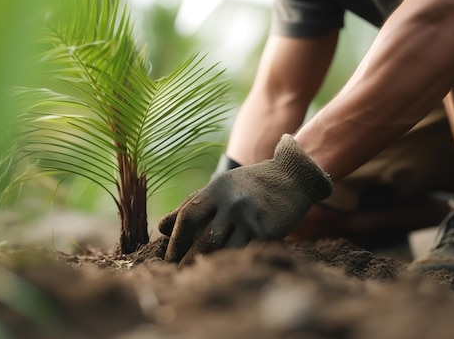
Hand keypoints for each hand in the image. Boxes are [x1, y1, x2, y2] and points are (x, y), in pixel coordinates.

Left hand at [158, 134, 332, 264]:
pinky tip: (221, 271)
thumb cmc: (249, 184)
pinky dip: (230, 263)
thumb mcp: (219, 186)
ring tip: (196, 276)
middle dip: (187, 258)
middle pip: (203, 237)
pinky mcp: (267, 230)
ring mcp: (250, 217)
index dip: (175, 240)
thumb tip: (161, 227)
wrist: (292, 177)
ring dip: (207, 264)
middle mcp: (232, 202)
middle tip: (178, 274)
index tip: (167, 258)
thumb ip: (192, 204)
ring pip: (223, 248)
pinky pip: (243, 252)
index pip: (187, 216)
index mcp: (216, 188)